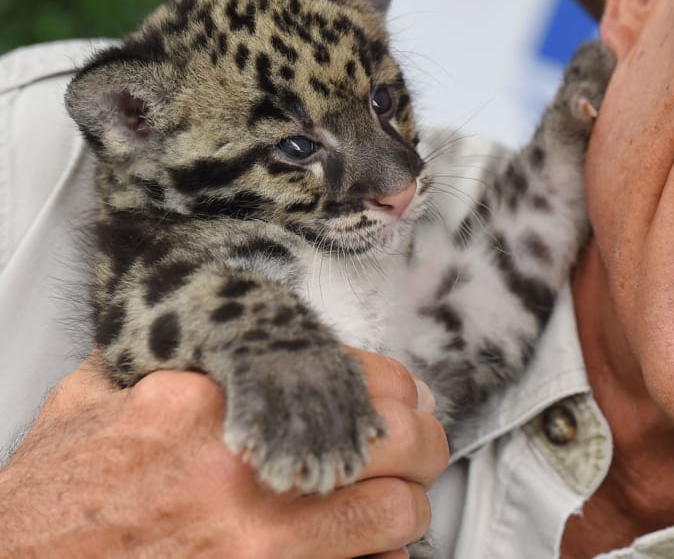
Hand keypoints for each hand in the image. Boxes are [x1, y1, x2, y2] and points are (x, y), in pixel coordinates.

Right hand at [0, 347, 447, 557]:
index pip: (352, 376)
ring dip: (402, 505)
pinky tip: (360, 551)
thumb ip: (164, 365)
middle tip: (416, 446)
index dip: (388, 389)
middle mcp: (244, 471)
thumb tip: (213, 341)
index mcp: (209, 405)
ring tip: (391, 500)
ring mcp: (258, 544)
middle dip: (418, 442)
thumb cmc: (49, 505)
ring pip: (395, 513)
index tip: (394, 400)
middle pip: (395, 443)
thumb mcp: (92, 402)